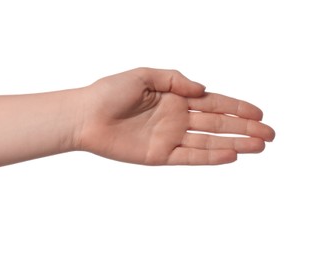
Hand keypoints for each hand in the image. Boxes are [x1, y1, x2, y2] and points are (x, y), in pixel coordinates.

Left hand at [75, 68, 274, 164]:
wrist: (85, 116)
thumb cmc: (108, 92)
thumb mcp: (144, 75)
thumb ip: (175, 80)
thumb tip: (202, 89)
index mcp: (174, 98)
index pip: (212, 103)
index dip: (236, 108)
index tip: (259, 114)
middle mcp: (175, 118)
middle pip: (217, 124)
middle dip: (244, 128)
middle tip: (270, 134)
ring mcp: (168, 137)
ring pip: (208, 142)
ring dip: (235, 143)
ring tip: (259, 146)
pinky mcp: (158, 154)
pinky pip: (189, 156)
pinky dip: (210, 156)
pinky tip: (231, 155)